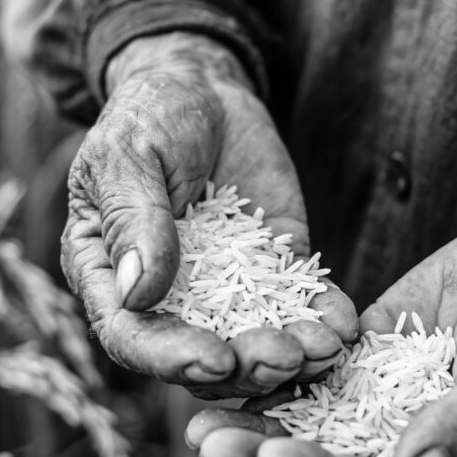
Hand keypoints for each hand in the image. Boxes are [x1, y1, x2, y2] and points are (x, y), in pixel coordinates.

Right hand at [61, 31, 356, 397]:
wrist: (202, 89)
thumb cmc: (149, 116)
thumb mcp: (130, 157)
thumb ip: (133, 222)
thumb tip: (138, 295)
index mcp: (111, 277)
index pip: (132, 338)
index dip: (171, 359)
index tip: (215, 360)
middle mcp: (166, 296)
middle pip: (199, 356)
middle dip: (245, 367)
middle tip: (287, 358)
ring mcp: (223, 287)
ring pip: (253, 342)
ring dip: (292, 358)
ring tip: (326, 350)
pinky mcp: (272, 267)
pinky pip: (297, 302)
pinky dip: (321, 317)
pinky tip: (345, 323)